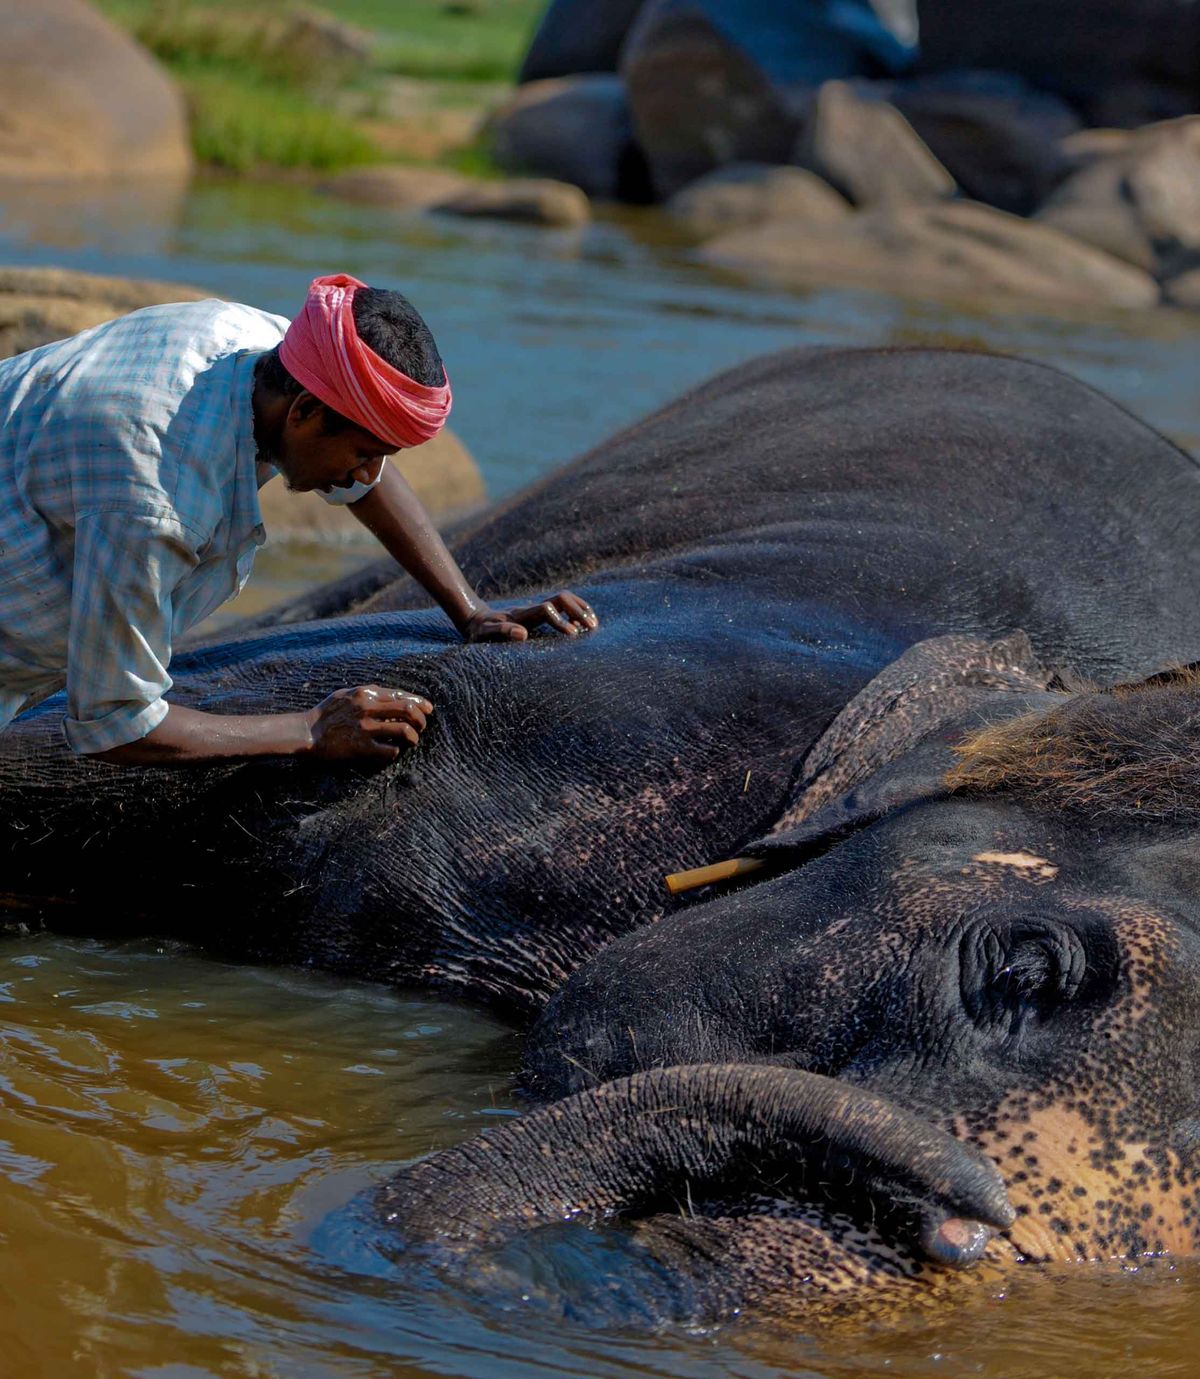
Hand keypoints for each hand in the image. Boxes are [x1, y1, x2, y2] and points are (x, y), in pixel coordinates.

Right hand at [304, 685, 432, 761]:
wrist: (306, 732)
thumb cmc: (326, 713)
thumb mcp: (346, 694)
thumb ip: (368, 693)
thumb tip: (392, 695)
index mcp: (366, 693)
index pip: (401, 695)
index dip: (419, 702)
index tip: (428, 709)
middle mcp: (368, 708)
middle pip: (408, 710)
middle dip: (421, 720)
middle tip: (421, 727)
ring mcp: (366, 728)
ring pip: (404, 731)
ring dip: (413, 737)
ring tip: (412, 741)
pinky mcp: (362, 747)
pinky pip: (391, 750)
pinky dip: (396, 752)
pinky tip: (393, 751)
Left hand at [459, 592, 598, 642]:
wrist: (475, 619)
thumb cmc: (480, 631)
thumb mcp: (485, 634)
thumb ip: (502, 632)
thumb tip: (523, 634)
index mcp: (521, 614)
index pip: (546, 610)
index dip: (561, 621)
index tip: (573, 635)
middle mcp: (532, 608)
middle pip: (562, 598)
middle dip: (579, 610)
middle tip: (592, 627)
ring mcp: (537, 608)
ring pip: (565, 600)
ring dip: (581, 608)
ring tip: (594, 624)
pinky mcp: (540, 613)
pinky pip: (563, 607)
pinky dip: (576, 612)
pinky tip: (583, 625)